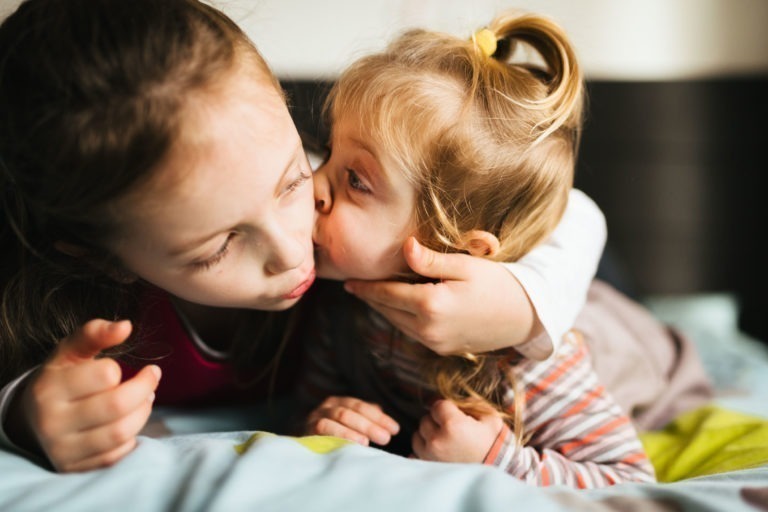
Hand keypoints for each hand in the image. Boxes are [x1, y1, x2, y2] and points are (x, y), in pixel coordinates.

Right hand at [17, 319, 160, 471]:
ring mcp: (63, 449)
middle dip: (145, 388)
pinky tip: (129, 422)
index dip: (122, 370)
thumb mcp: (70, 352)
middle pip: (117, 406)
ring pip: (121, 432)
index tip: (128, 368)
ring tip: (146, 398)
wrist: (33, 418)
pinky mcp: (75, 468)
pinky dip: (131, 437)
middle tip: (153, 377)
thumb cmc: (61, 378)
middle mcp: (52, 422)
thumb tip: (126, 326)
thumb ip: (95, 333)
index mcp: (50, 388)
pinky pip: (117, 454)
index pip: (104, 375)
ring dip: (143, 412)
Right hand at [305, 396, 398, 446]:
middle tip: (386, 438)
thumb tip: (381, 412)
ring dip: (356, 429)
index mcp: (340, 402)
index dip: (379, 417)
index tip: (395, 429)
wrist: (298, 448)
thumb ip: (363, 418)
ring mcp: (316, 416)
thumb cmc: (329, 435)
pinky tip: (353, 444)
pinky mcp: (307, 429)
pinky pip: (324, 428)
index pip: (362, 406)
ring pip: (340, 416)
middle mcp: (327, 406)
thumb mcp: (347, 424)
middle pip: (352, 410)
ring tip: (369, 442)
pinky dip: (340, 435)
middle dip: (371, 424)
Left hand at [344, 237, 538, 354]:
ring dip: (384, 310)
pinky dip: (401, 320)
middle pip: (388, 311)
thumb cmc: (498, 283)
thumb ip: (430, 260)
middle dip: (370, 299)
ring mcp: (435, 344)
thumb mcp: (465, 265)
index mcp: (430, 305)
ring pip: (398, 325)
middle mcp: (428, 329)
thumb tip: (405, 248)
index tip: (347, 282)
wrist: (526, 316)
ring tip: (372, 295)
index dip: (366, 287)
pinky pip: (413, 333)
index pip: (387, 294)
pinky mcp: (443, 350)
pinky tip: (399, 308)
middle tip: (354, 287)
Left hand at [411, 399, 503, 462]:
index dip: (447, 408)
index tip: (456, 416)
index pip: (437, 405)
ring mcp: (429, 456)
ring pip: (417, 436)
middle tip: (452, 430)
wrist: (499, 474)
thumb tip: (453, 399)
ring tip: (444, 442)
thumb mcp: (489, 417)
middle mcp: (436, 441)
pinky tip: (438, 453)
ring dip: (427, 436)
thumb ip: (469, 403)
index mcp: (452, 425)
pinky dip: (423, 452)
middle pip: (425, 420)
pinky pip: (415, 454)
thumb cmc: (495, 445)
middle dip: (436, 422)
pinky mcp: (426, 469)